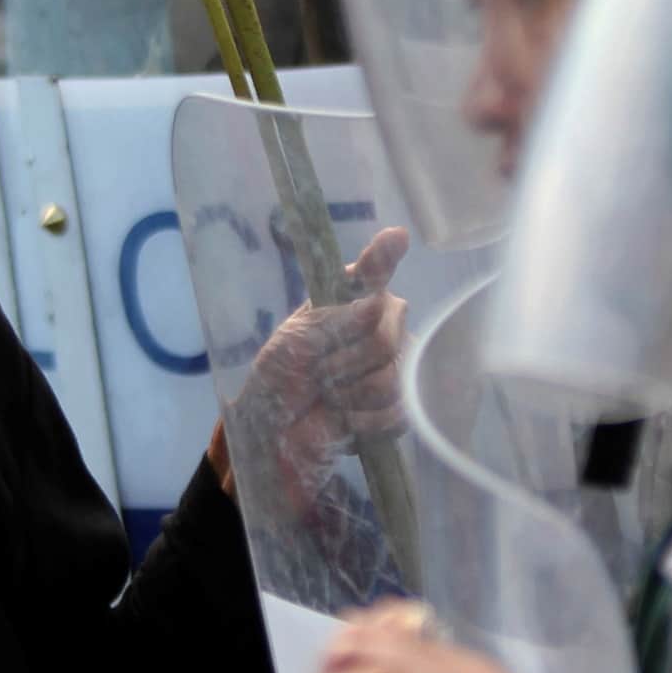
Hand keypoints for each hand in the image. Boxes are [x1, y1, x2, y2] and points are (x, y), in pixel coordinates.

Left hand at [235, 228, 410, 506]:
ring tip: (329, 398)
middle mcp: (380, 327)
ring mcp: (394, 368)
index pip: (373, 272)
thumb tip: (377, 304)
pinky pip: (397, 411)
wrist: (273, 434)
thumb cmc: (280, 378)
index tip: (395, 238)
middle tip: (318, 374)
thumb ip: (334, 322)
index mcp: (350, 301)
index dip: (385, 255)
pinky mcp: (398, 409)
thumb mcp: (294, 342)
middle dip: (344, 362)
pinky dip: (362, 421)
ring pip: (392, 378)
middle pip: (388, 337)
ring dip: (349, 394)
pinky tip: (345, 419)